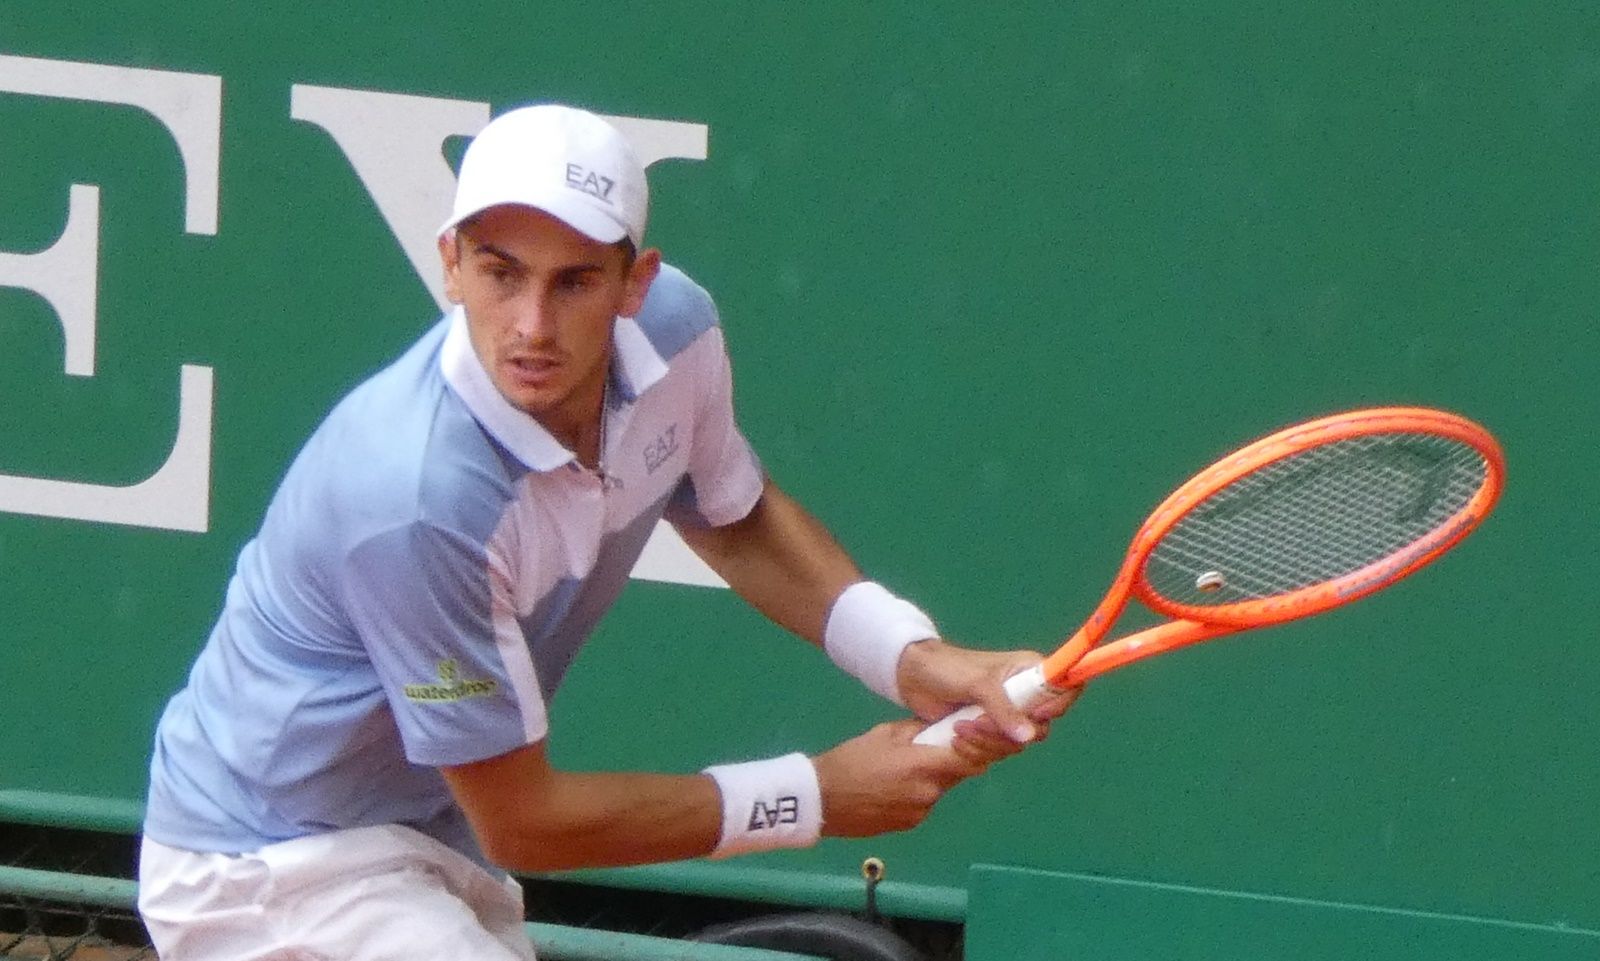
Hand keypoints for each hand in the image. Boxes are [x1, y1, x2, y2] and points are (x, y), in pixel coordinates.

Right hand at [812, 718, 990, 836]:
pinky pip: (922, 805)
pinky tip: (892, 788)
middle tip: (931, 750)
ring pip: (939, 790)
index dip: (976, 750)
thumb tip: (938, 728)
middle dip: (951, 762)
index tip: (969, 739)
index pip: (971, 760)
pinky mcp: (909, 825)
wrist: (821, 799)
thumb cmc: (851, 760)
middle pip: (957, 775)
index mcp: (925, 765)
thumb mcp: (884, 733)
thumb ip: (917, 730)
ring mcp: (920, 812)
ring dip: (931, 779)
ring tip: (902, 771)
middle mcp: (929, 792)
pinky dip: (916, 795)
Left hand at [897, 638, 1078, 745]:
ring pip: (1015, 745)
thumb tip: (1029, 737)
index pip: (1066, 688)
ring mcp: (1007, 716)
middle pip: (1040, 728)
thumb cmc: (948, 669)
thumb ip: (1003, 709)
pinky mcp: (989, 732)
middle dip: (1007, 732)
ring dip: (986, 743)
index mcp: (1030, 672)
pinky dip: (976, 751)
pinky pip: (995, 752)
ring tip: (958, 729)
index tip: (1036, 716)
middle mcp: (1025, 695)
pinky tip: (955, 739)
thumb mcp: (978, 684)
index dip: (1058, 706)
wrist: (913, 677)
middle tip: (977, 723)